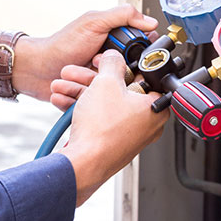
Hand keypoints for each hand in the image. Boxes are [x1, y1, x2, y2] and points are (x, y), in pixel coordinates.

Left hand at [14, 5, 156, 100]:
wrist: (35, 68)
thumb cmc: (61, 44)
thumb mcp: (93, 22)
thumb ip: (122, 16)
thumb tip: (150, 21)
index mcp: (116, 44)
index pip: (141, 53)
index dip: (139, 57)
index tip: (129, 57)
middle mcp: (111, 64)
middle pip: (131, 76)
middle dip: (115, 75)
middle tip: (96, 65)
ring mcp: (103, 83)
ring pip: (115, 93)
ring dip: (95, 86)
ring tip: (80, 75)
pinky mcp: (92, 99)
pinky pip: (98, 105)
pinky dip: (85, 100)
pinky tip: (73, 91)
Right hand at [58, 50, 167, 205]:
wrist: (84, 163)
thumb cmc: (102, 131)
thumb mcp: (106, 83)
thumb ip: (112, 63)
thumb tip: (114, 57)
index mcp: (156, 108)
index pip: (145, 78)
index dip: (124, 65)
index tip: (110, 61)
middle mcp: (147, 123)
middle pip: (121, 90)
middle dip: (93, 79)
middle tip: (80, 72)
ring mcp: (129, 134)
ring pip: (106, 104)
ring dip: (82, 92)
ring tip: (63, 86)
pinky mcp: (113, 142)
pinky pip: (100, 119)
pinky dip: (84, 109)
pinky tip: (63, 102)